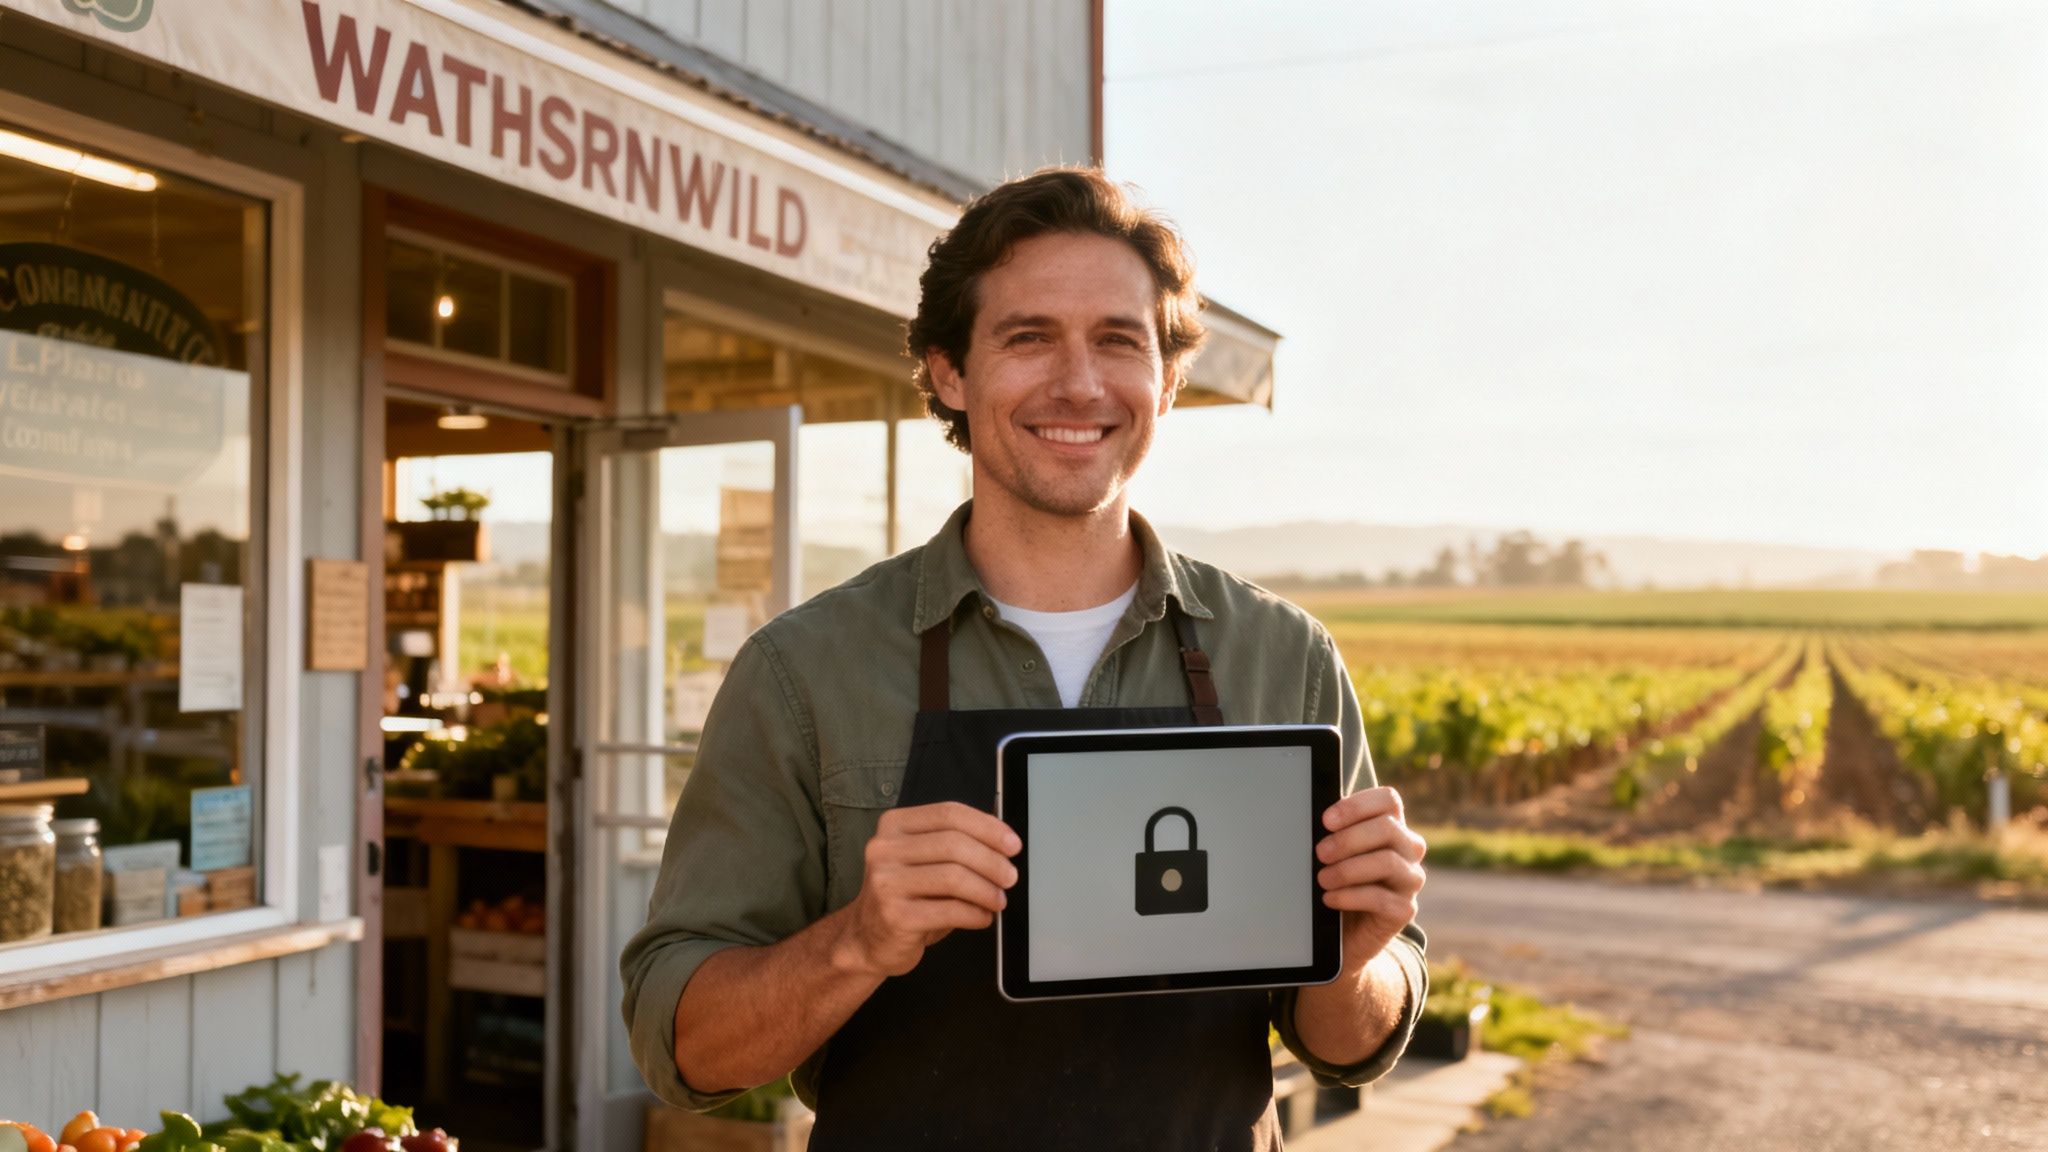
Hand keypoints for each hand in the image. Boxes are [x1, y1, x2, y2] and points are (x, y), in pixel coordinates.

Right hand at [837, 800, 1020, 977]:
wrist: (867, 939)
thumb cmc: (905, 896)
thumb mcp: (923, 861)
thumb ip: (954, 844)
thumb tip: (1002, 838)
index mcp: (894, 826)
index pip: (949, 814)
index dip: (988, 827)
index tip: (1012, 844)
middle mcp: (884, 850)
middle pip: (954, 844)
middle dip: (992, 861)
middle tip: (1010, 876)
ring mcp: (886, 883)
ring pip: (954, 877)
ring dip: (987, 890)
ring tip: (998, 900)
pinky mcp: (895, 916)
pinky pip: (950, 910)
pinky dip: (976, 914)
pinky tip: (982, 917)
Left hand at [1314, 787, 1425, 965]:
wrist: (1345, 932)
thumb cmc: (1339, 882)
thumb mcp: (1335, 854)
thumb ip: (1334, 834)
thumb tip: (1316, 822)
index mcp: (1392, 826)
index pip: (1388, 800)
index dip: (1357, 806)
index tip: (1326, 820)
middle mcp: (1408, 850)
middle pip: (1388, 828)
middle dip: (1348, 839)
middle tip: (1320, 853)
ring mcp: (1410, 879)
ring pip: (1387, 862)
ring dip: (1347, 869)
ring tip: (1322, 879)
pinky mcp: (1404, 910)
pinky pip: (1380, 898)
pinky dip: (1349, 896)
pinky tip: (1329, 899)